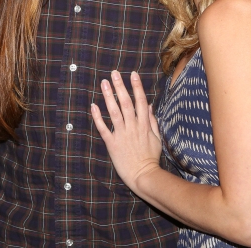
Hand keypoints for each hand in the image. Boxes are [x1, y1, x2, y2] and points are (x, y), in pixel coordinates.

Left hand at [91, 70, 161, 192]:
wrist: (144, 176)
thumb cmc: (150, 158)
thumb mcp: (157, 138)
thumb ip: (152, 121)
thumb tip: (149, 105)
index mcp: (144, 125)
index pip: (140, 101)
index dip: (136, 86)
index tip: (132, 74)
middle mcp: (133, 127)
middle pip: (126, 103)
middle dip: (120, 86)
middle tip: (114, 73)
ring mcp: (122, 134)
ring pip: (114, 112)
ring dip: (109, 96)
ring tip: (104, 83)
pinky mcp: (112, 144)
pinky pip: (103, 129)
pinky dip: (98, 117)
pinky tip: (94, 106)